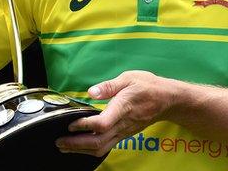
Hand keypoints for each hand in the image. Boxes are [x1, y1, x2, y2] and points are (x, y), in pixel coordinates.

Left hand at [55, 70, 174, 156]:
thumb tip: (92, 92)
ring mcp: (124, 131)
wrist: (167, 99)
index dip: (84, 126)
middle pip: (98, 141)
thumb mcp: (129, 78)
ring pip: (101, 147)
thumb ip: (109, 86)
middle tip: (59, 141)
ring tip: (65, 146)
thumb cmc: (148, 86)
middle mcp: (123, 123)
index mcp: (123, 107)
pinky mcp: (124, 134)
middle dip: (76, 144)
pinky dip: (91, 149)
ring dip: (81, 150)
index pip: (102, 123)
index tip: (70, 124)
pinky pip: (106, 146)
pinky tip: (81, 146)